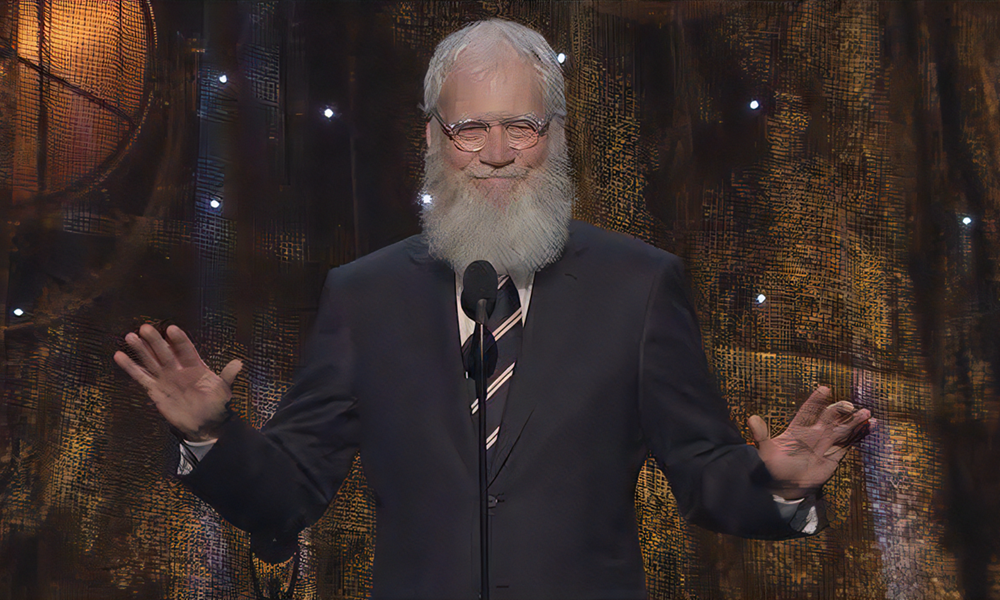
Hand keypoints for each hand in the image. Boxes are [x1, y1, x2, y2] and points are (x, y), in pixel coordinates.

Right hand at [114, 324, 241, 441]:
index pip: (186, 350)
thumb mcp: (224, 391)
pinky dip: (130, 367)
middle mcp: (178, 369)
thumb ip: (228, 377)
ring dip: (141, 349)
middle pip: (165, 352)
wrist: (205, 425)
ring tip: (130, 337)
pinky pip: (141, 377)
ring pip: (151, 361)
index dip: (179, 340)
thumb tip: (239, 363)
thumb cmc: (217, 405)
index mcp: (196, 366)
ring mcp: (165, 378)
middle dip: (155, 341)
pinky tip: (119, 356)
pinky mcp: (154, 390)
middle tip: (145, 328)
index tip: (172, 329)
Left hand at [748, 386, 871, 499]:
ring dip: (854, 421)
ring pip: (842, 429)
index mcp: (796, 430)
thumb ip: (760, 435)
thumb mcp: (765, 451)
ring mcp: (824, 445)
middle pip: (829, 418)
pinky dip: (859, 436)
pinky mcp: (834, 457)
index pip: (807, 411)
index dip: (815, 401)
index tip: (824, 389)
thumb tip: (751, 419)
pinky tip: (869, 427)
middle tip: (849, 405)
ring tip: (866, 413)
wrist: (783, 488)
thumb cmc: (772, 468)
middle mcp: (813, 434)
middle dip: (840, 411)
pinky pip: (848, 444)